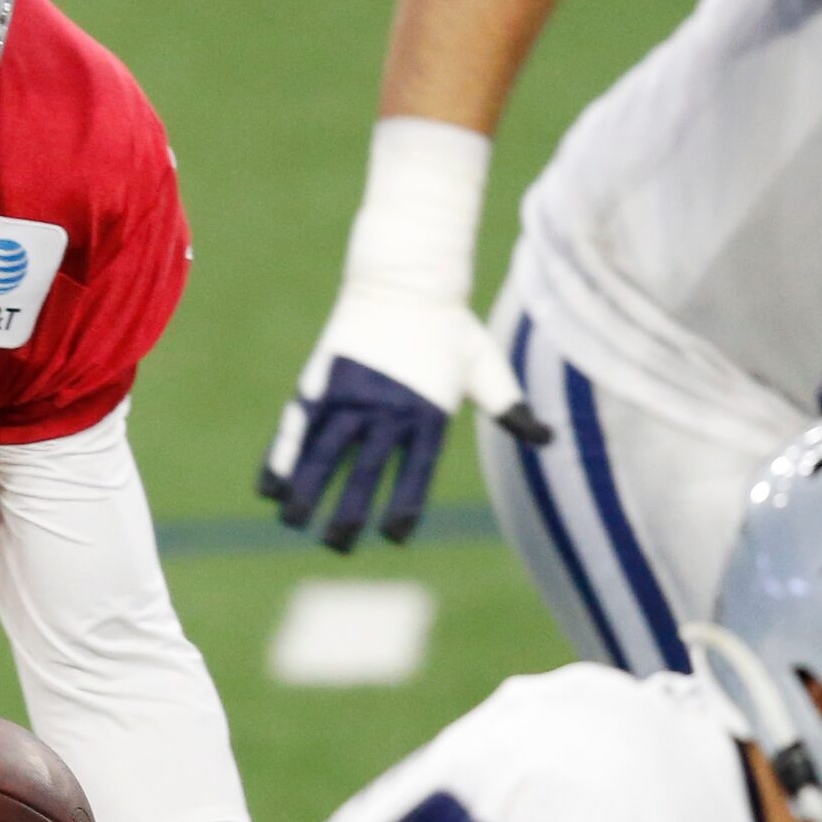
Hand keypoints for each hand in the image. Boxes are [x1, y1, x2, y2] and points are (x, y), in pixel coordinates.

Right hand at [259, 283, 551, 551]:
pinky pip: (297, 427)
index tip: (392, 537)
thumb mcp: (487, 366)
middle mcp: (386, 407)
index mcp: (427, 412)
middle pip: (364, 471)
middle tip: (337, 546)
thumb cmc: (450, 325)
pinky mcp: (322, 381)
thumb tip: (549, 439)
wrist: (406, 276)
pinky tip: (271, 488)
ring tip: (294, 523)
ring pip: (323, 452)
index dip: (403, 508)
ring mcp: (349, 394)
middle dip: (348, 512)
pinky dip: (281, 458)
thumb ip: (511, 408)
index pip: (414, 473)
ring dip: (307, 490)